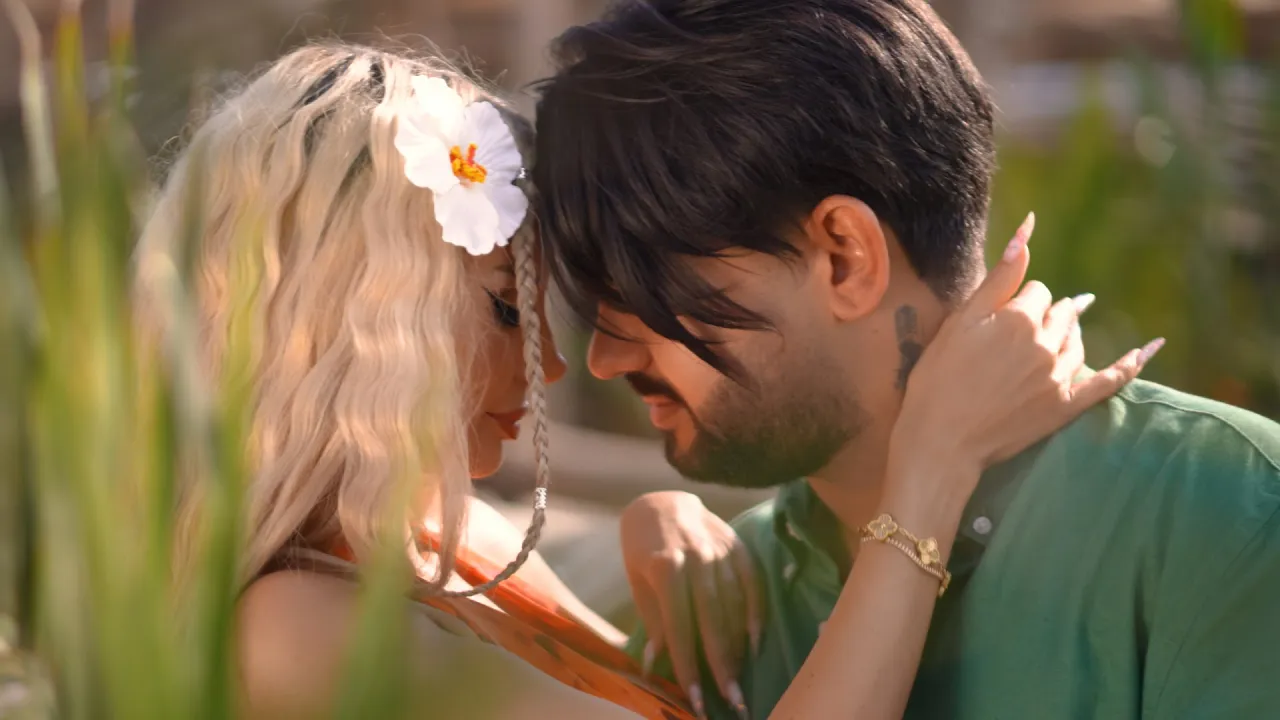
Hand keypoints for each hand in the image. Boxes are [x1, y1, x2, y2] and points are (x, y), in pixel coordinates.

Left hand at [619, 491, 760, 713]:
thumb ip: (654, 620)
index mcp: (665, 566)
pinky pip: (753, 583)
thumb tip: (657, 664)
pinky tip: (756, 642)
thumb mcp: (638, 582)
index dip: (687, 663)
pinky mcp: (739, 546)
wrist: (660, 502)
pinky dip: (756, 613)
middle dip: (721, 662)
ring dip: (738, 645)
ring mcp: (720, 550)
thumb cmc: (642, 549)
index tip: (694, 697)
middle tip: (730, 698)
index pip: (679, 625)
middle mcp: (696, 557)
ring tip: (740, 679)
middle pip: (712, 619)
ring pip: (734, 604)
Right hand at [887, 213, 1162, 513]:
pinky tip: (1150, 348)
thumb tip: (1027, 229)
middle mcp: (1046, 343)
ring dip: (1068, 332)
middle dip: (1043, 315)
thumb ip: (999, 278)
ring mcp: (1060, 377)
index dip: (1015, 301)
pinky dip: (1130, 364)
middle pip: (1059, 312)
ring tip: (1055, 335)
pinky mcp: (1066, 407)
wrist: (941, 440)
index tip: (993, 321)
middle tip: (1016, 334)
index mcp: (1019, 318)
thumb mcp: (960, 322)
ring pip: (1076, 340)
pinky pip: (1110, 381)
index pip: (1035, 291)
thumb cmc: (938, 379)